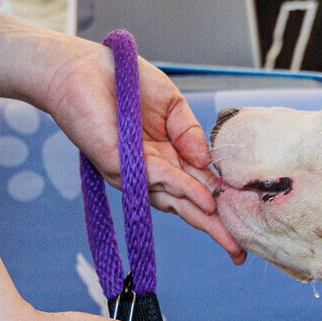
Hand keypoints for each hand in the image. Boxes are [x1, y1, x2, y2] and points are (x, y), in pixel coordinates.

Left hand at [38, 38, 243, 260]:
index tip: (242, 227)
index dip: (219, 206)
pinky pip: (156, 178)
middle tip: (239, 253)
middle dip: (214, 228)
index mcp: (164, 158)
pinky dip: (183, 188)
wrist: (80, 67)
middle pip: (187, 206)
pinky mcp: (117, 164)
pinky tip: (206, 197)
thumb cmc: (122, 80)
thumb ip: (191, 133)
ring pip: (174, 199)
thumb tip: (207, 164)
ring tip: (229, 233)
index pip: (196, 188)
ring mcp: (133, 172)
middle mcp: (149, 171)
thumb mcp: (171, 105)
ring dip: (203, 215)